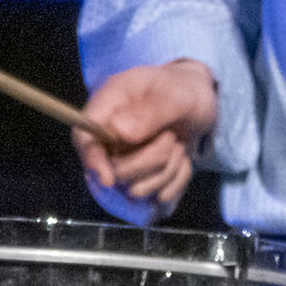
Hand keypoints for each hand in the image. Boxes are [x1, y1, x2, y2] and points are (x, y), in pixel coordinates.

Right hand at [73, 59, 218, 214]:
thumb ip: (151, 112)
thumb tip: (119, 131)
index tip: (109, 179)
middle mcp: (112, 134)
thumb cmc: (185, 91)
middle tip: (172, 138)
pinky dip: (177, 178)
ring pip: (139, 187)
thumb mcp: (177, 96)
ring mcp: (127, 157)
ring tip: (178, 143)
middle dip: (151, 159)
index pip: (84, 137)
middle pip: (115, 169)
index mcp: (110, 104)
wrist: (201, 101)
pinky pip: (160, 194)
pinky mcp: (145, 176)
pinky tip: (183, 157)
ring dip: (168, 168)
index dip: (92, 160)